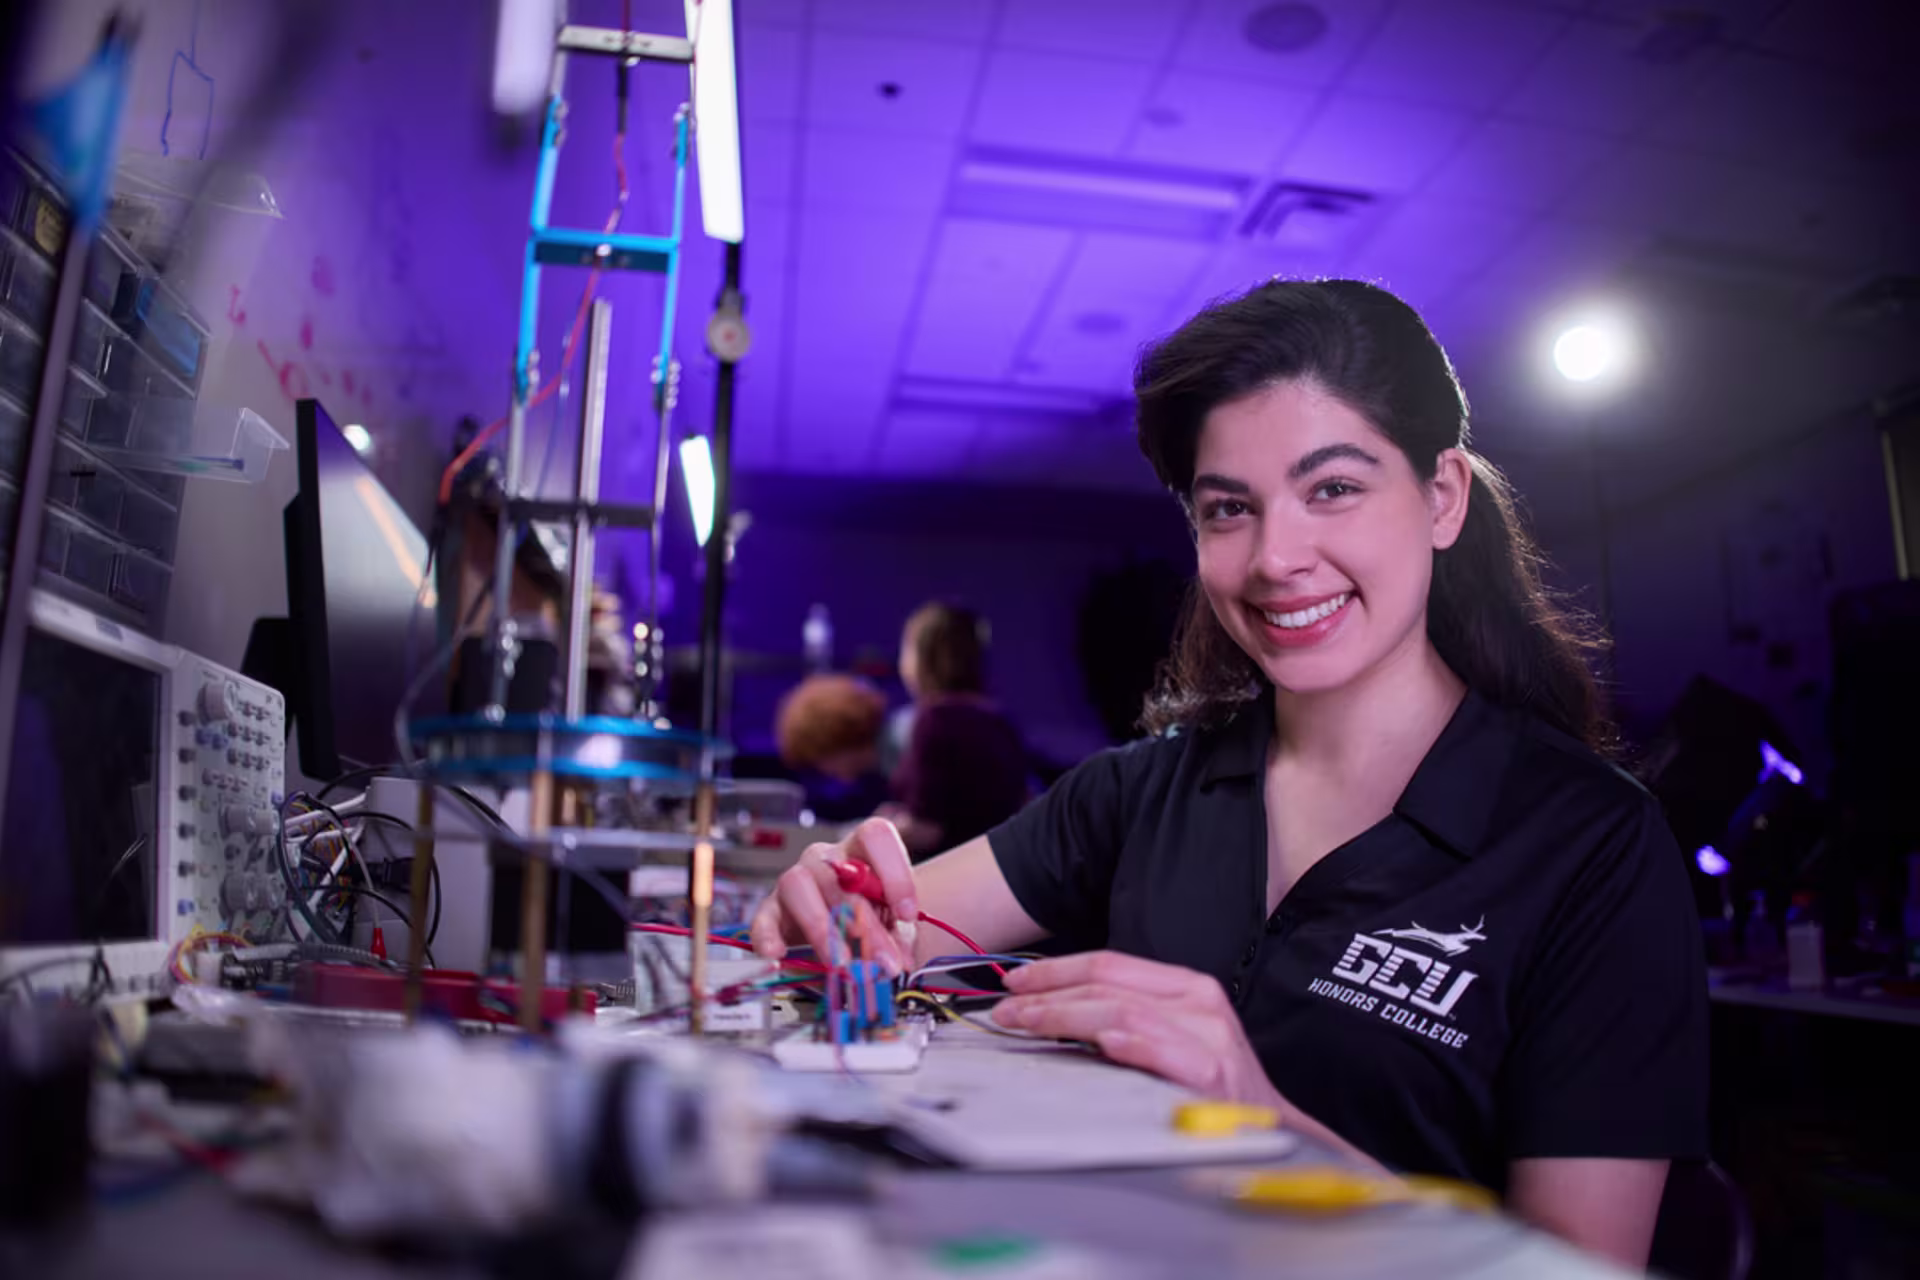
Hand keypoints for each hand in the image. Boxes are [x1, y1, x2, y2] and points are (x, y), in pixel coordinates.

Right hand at [749, 817, 917, 974]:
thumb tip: (897, 961)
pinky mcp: (771, 910)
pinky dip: (767, 935)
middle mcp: (826, 859)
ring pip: (797, 884)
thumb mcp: (894, 926)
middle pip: (840, 876)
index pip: (875, 835)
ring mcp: (796, 881)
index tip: (908, 915)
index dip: (894, 872)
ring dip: (821, 927)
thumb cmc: (874, 919)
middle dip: (865, 924)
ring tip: (840, 963)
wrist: (849, 932)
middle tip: (882, 962)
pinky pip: (762, 917)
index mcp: (862, 849)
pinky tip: (777, 954)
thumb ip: (898, 939)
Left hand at [993, 951, 1282, 1108]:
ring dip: (1063, 1015)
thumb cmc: (1216, 1085)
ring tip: (1025, 1024)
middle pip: (1106, 984)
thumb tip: (1056, 1010)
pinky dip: (1125, 1042)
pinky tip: (1095, 1041)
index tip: (1013, 982)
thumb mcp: (1176, 1034)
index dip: (1055, 969)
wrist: (1273, 1128)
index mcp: (1187, 986)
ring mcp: (1207, 1036)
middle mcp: (1199, 1002)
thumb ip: (1129, 1016)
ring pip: (1119, 1011)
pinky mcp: (1211, 1074)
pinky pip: (1159, 1049)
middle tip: (1004, 1009)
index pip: (1109, 963)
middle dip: (1046, 994)